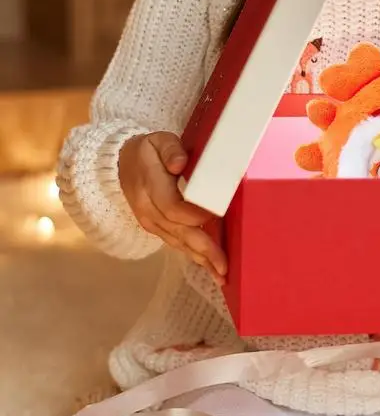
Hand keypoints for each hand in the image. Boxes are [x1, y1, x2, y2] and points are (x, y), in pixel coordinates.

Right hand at [119, 132, 226, 284]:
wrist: (119, 165)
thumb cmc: (147, 150)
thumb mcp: (157, 140)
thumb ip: (170, 149)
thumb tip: (179, 163)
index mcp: (151, 187)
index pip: (174, 207)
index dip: (195, 214)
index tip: (217, 216)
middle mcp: (149, 210)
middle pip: (179, 232)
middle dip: (203, 251)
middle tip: (225, 268)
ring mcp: (152, 222)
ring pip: (178, 243)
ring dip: (201, 260)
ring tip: (222, 275)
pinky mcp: (156, 228)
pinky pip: (176, 243)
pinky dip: (193, 255)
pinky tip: (209, 266)